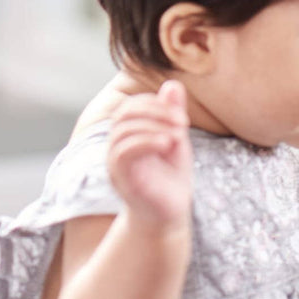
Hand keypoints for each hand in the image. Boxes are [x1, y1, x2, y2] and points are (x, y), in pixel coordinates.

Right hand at [107, 80, 193, 230]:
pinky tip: (169, 143)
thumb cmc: (171, 177)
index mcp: (127, 136)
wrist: (169, 214)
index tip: (181, 115)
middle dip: (155, 111)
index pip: (130, 106)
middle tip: (182, 121)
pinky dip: (147, 141)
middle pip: (123, 114)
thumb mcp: (176, 140)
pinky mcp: (121, 178)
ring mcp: (116, 163)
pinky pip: (124, 152)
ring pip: (123, 131)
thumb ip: (172, 114)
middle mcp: (116, 147)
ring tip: (178, 135)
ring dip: (154, 126)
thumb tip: (172, 84)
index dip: (153, 103)